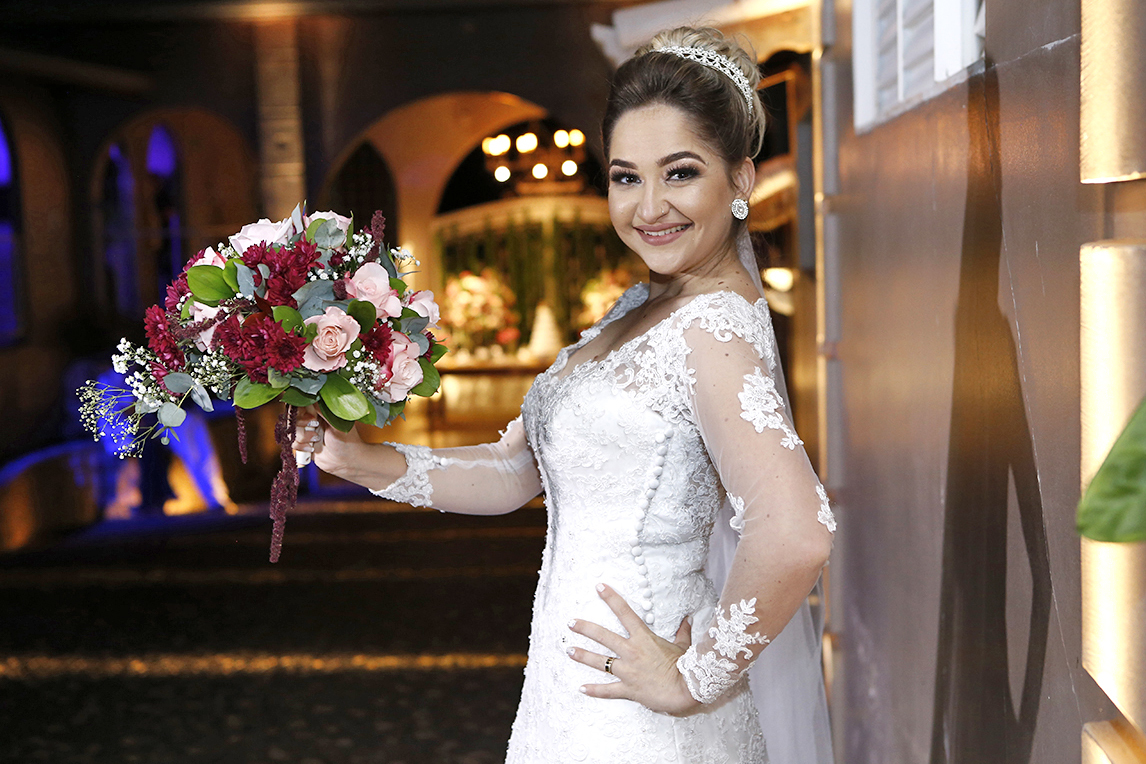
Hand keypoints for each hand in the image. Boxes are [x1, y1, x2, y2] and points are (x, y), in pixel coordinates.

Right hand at [292, 405, 364, 477]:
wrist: (346, 462)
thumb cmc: (348, 442)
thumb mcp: (337, 424)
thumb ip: (323, 411)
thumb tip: (312, 398)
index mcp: (320, 411)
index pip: (302, 403)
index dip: (300, 406)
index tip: (308, 413)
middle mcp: (311, 420)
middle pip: (293, 415)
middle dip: (301, 422)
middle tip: (314, 425)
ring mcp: (306, 432)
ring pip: (292, 430)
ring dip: (303, 436)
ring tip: (316, 439)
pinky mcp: (303, 444)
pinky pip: (293, 443)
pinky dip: (302, 446)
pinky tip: (312, 448)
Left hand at [567, 583, 700, 715]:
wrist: (686, 689)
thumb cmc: (685, 666)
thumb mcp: (682, 646)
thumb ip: (682, 632)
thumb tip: (688, 619)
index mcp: (643, 638)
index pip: (624, 612)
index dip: (611, 598)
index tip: (599, 587)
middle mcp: (631, 651)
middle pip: (603, 636)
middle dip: (585, 628)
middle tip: (571, 623)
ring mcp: (628, 671)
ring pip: (600, 662)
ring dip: (583, 655)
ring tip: (569, 650)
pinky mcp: (628, 689)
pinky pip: (608, 690)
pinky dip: (594, 690)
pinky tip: (581, 688)